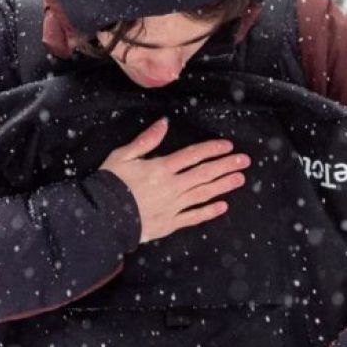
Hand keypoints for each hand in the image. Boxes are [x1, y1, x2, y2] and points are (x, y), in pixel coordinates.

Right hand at [100, 117, 249, 243]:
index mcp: (160, 168)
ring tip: (240, 179)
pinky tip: (222, 206)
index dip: (212, 149)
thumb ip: (145, 140)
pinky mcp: (169, 223)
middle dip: (226, 166)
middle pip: (204, 174)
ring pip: (203, 194)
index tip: (228, 146)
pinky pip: (193, 217)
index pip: (192, 155)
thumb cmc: (110, 183)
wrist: (102, 217)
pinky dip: (208, 212)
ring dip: (223, 186)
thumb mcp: (123, 155)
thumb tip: (164, 123)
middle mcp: (171, 186)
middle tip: (245, 161)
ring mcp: (172, 206)